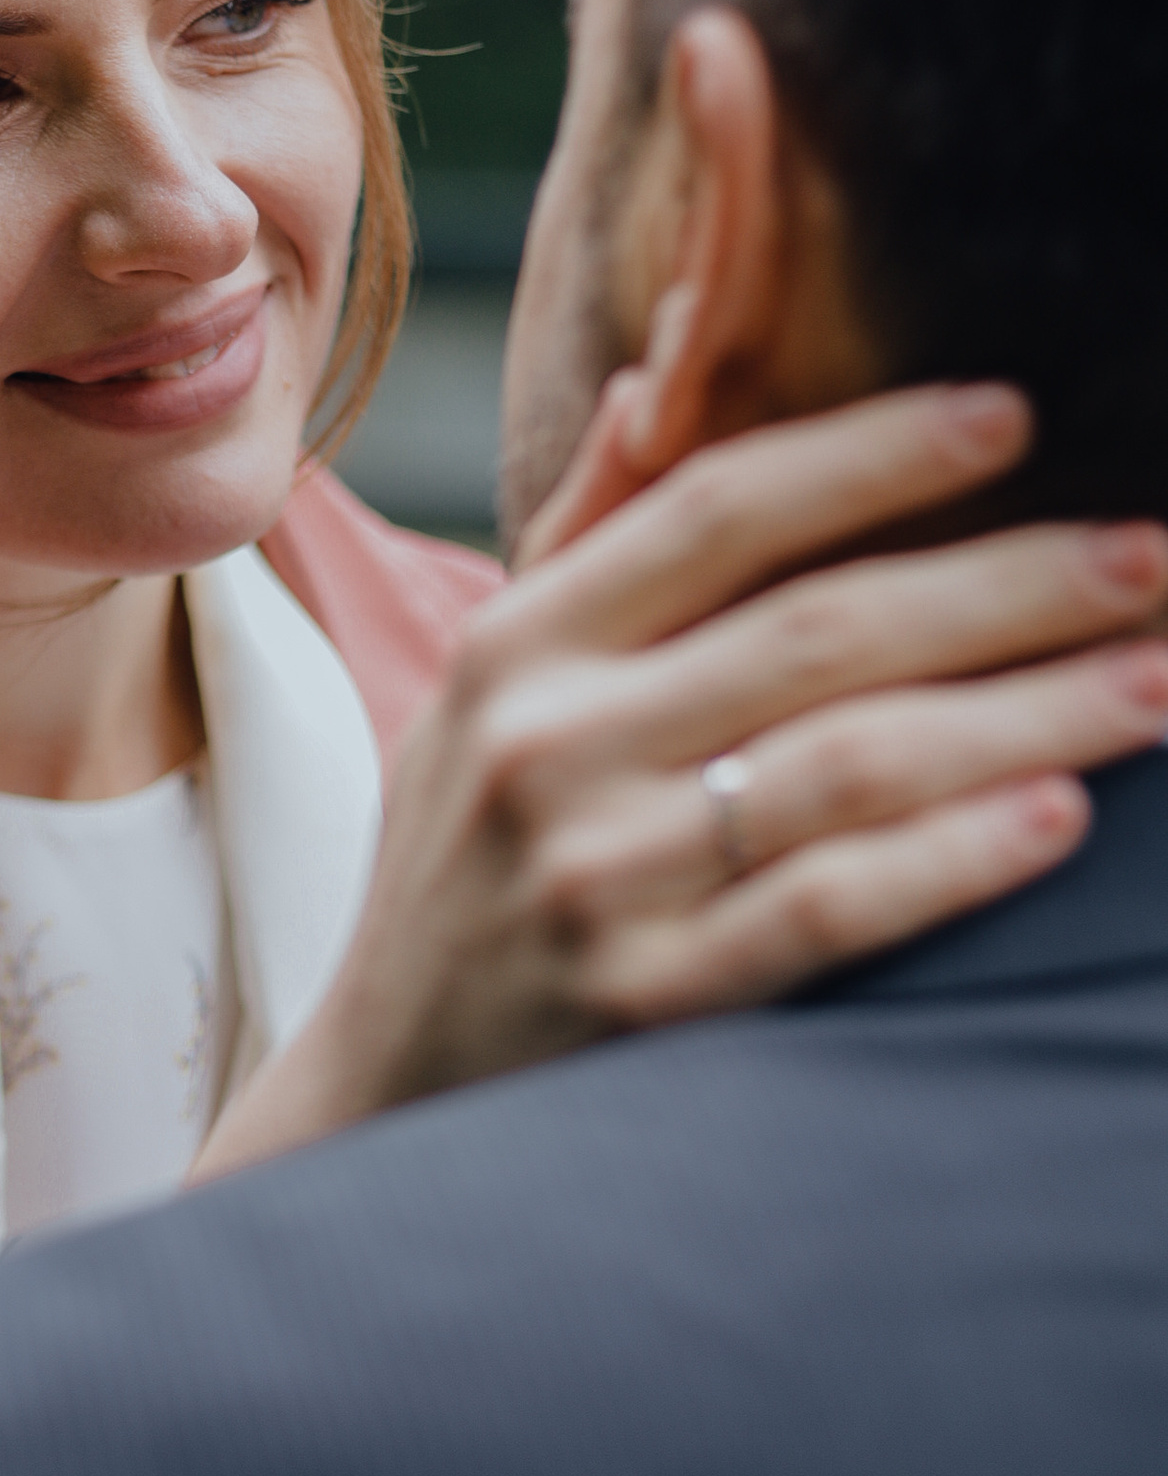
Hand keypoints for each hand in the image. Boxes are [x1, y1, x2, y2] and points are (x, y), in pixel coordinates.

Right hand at [196, 383, 1167, 1174]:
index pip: (716, 510)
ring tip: (1157, 680)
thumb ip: (577, 542)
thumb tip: (655, 382)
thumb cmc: (467, 872)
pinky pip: (827, 908)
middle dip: (1013, 584)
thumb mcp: (479, 697)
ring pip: (850, 762)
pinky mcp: (643, 1001)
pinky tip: (1058, 814)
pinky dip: (951, 858)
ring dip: (1031, 712)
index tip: (1015, 414)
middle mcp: (548, 746)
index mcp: (516, 646)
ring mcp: (596, 879)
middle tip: (1155, 555)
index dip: (874, 454)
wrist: (385, 1093)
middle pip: (820, 630)